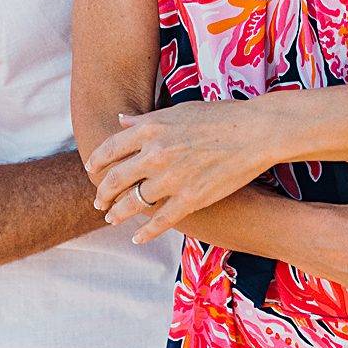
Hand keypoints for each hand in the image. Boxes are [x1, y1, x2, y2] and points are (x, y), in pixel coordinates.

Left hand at [86, 100, 272, 243]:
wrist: (255, 132)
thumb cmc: (221, 116)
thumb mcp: (178, 110)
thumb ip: (146, 119)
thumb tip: (121, 120)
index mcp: (151, 129)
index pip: (111, 148)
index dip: (97, 162)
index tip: (92, 170)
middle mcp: (155, 154)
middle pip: (116, 179)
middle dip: (103, 193)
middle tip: (98, 201)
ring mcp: (171, 179)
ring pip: (133, 202)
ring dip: (118, 213)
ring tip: (112, 218)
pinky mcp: (190, 199)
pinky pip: (160, 221)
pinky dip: (145, 232)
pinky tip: (137, 237)